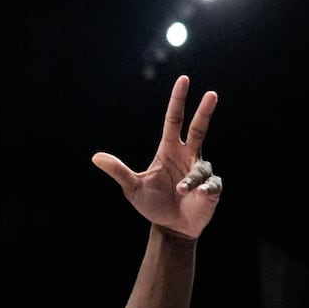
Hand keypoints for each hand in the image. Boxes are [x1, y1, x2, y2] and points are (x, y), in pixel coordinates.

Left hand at [92, 76, 222, 238]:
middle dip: (205, 111)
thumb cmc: (153, 205)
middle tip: (212, 93)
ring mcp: (200, 172)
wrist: (171, 227)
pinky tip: (198, 195)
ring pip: (200, 168)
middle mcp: (188, 156)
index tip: (184, 80)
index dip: (178, 101)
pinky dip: (203, 189)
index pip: (175, 120)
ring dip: (190, 180)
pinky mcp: (211, 189)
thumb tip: (95, 157)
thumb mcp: (133, 188)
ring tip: (180, 191)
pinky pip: (210, 185)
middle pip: (199, 128)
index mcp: (169, 150)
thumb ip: (118, 171)